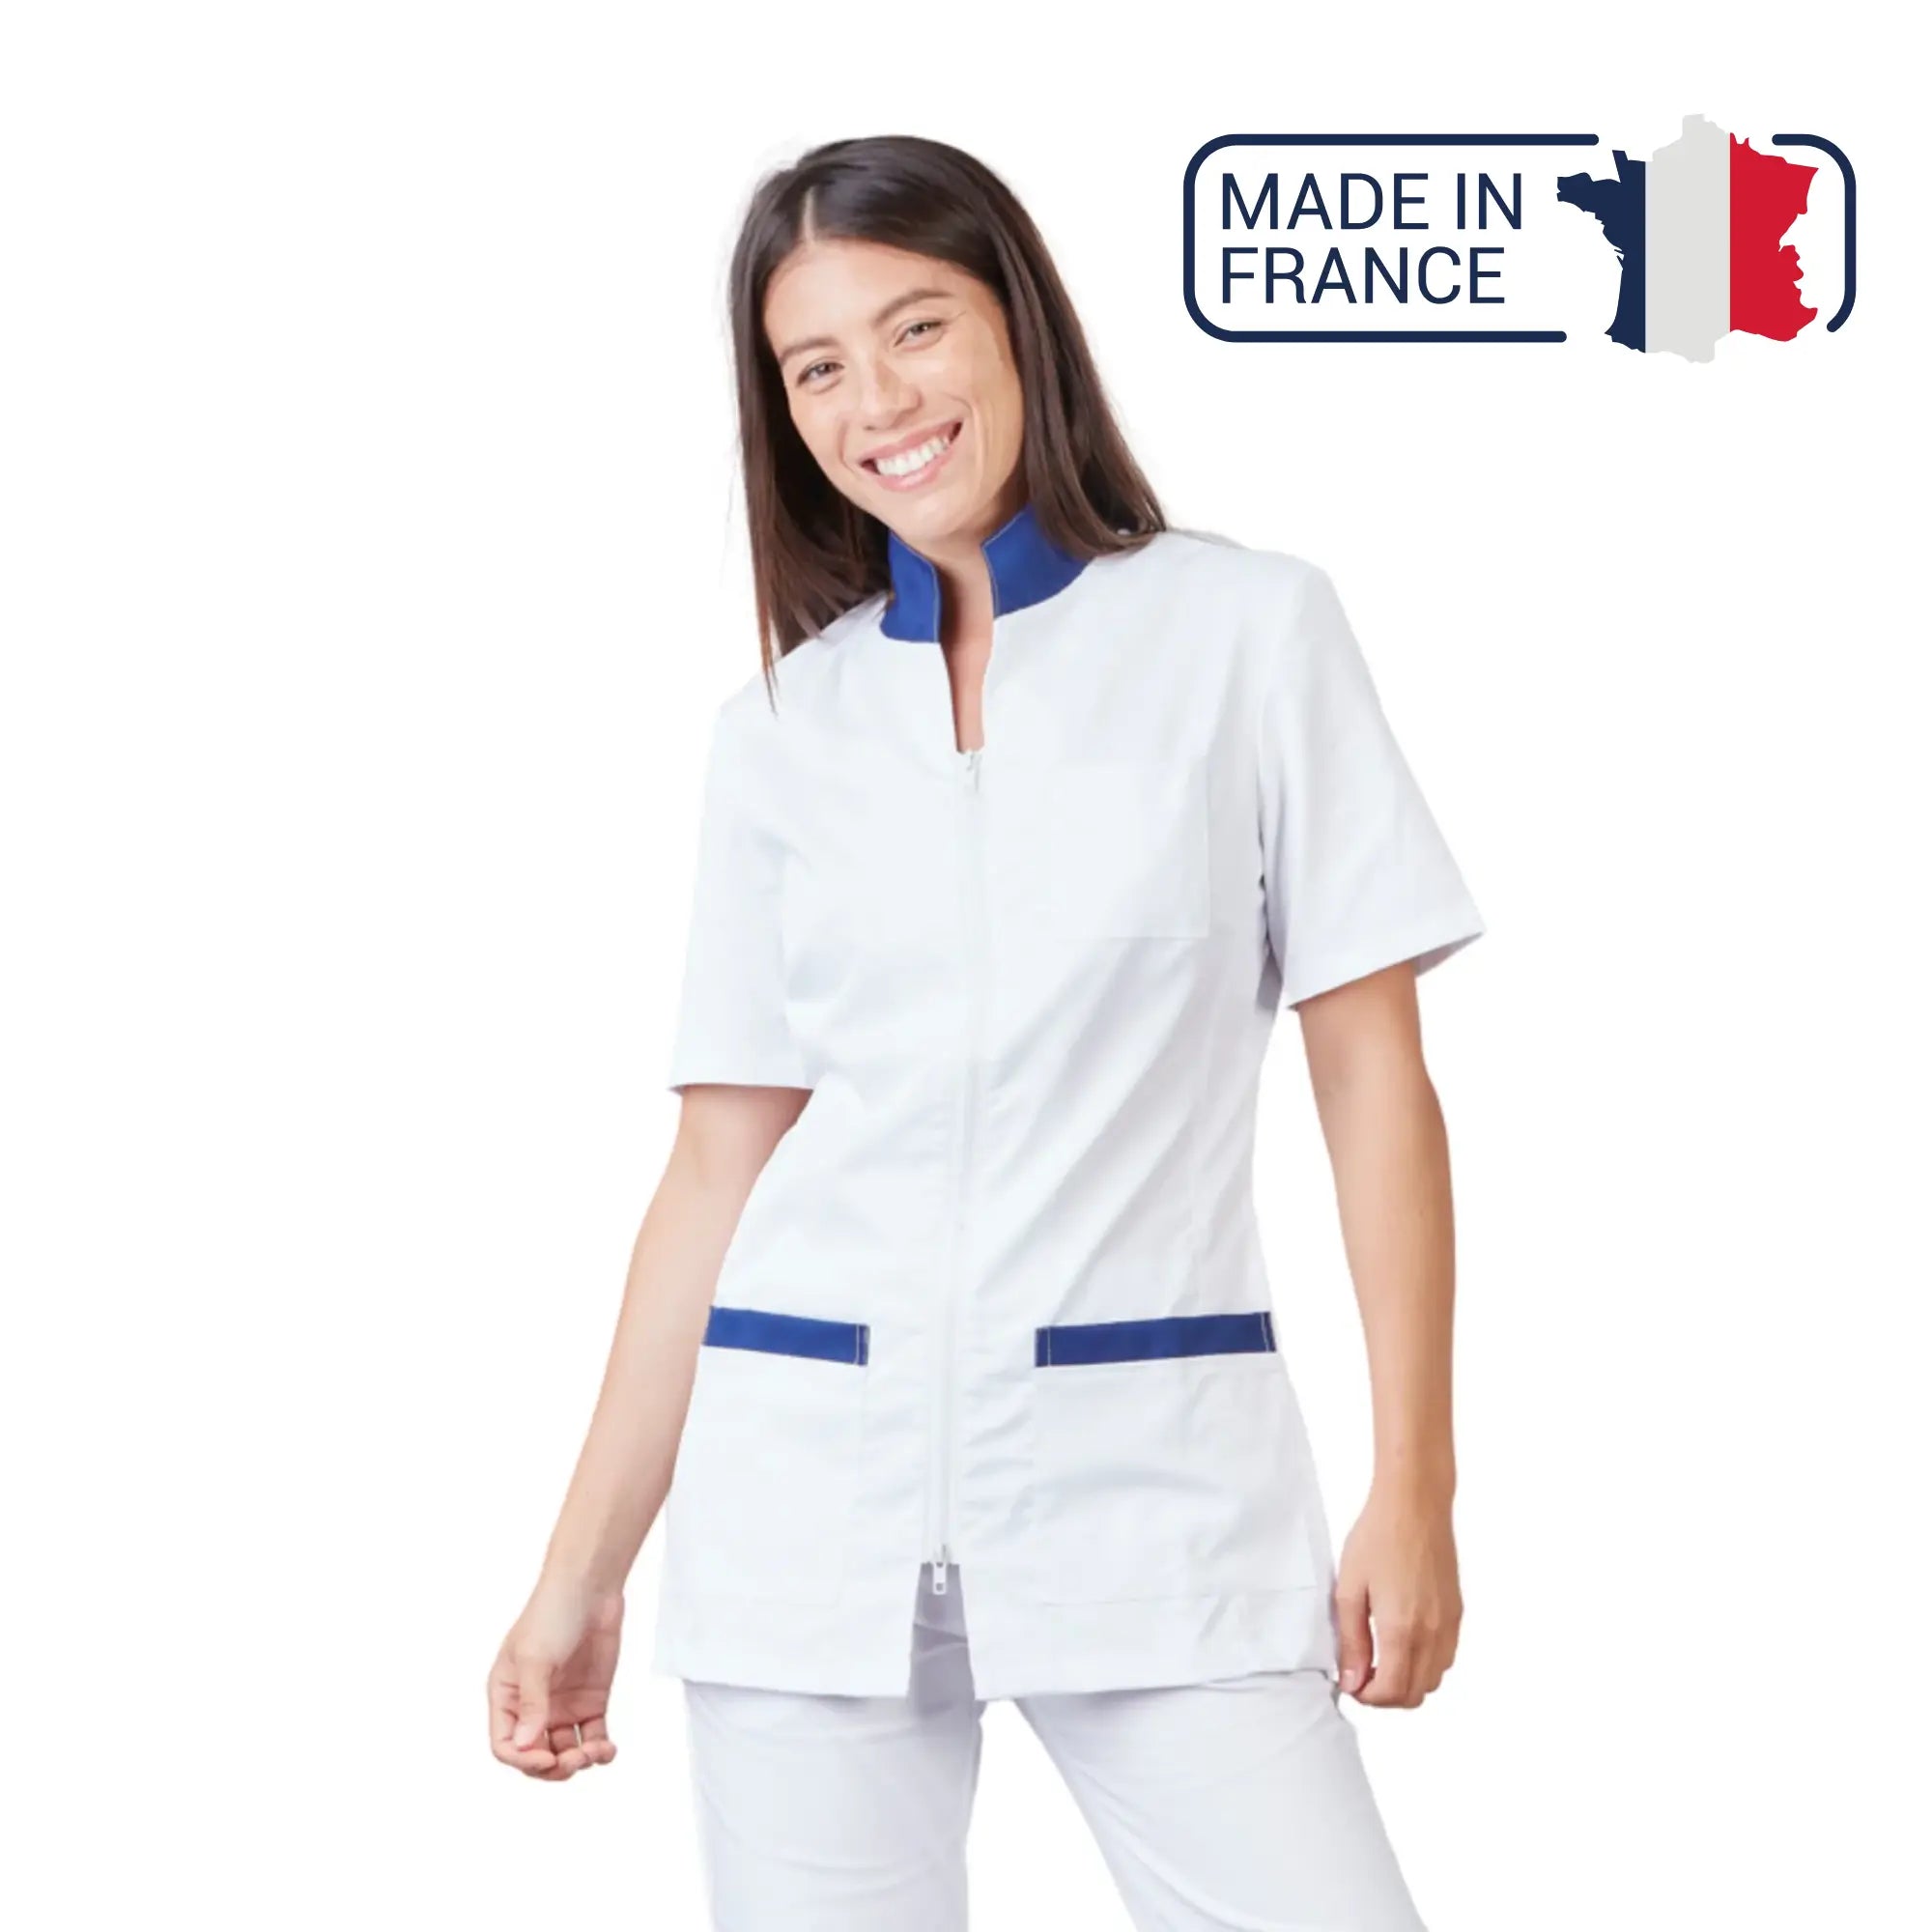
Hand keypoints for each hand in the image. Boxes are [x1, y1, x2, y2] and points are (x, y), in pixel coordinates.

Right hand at [488, 1577, 624, 1779]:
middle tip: (574, 1760)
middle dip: (553, 1767)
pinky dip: (599, 1750)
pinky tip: (606, 1750)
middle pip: (535, 1755)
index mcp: (507, 1696)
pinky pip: (592, 1736)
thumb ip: (532, 1703)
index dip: (523, 1760)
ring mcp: (562, 1705)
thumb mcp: (535, 1658)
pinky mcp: (590, 1700)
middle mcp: (532, 1706)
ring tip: (595, 1752)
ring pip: (565, 1752)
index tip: (548, 1758)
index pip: (506, 1745)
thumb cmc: (551, 1613)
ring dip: (578, 1762)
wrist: (589, 1587)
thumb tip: (526, 1746)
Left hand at [1333, 1481, 1460, 1707]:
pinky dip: (1426, 1664)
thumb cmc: (1378, 1537)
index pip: (1391, 1692)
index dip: (1367, 1697)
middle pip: (1415, 1694)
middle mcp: (1432, 1634)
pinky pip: (1446, 1658)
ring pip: (1434, 1680)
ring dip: (1408, 1681)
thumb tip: (1351, 1681)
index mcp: (1402, 1630)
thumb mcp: (1350, 1588)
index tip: (1351, 1682)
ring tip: (1380, 1658)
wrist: (1415, 1504)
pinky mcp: (1457, 1613)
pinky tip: (1403, 1642)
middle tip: (1362, 1673)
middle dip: (1386, 1695)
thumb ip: (1351, 1641)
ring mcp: (1449, 1625)